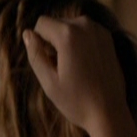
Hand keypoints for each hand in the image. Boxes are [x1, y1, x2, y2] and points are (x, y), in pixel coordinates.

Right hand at [22, 15, 127, 134]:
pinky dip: (79, 44)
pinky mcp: (108, 38)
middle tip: (61, 70)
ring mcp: (100, 30)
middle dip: (52, 42)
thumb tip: (27, 34)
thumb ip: (35, 54)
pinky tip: (84, 67)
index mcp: (68, 34)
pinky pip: (84, 33)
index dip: (38, 43)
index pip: (41, 23)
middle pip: (56, 23)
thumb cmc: (76, 101)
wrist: (109, 113)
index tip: (47, 64)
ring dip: (65, 43)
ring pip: (70, 27)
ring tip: (73, 69)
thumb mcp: (48, 81)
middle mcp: (85, 25)